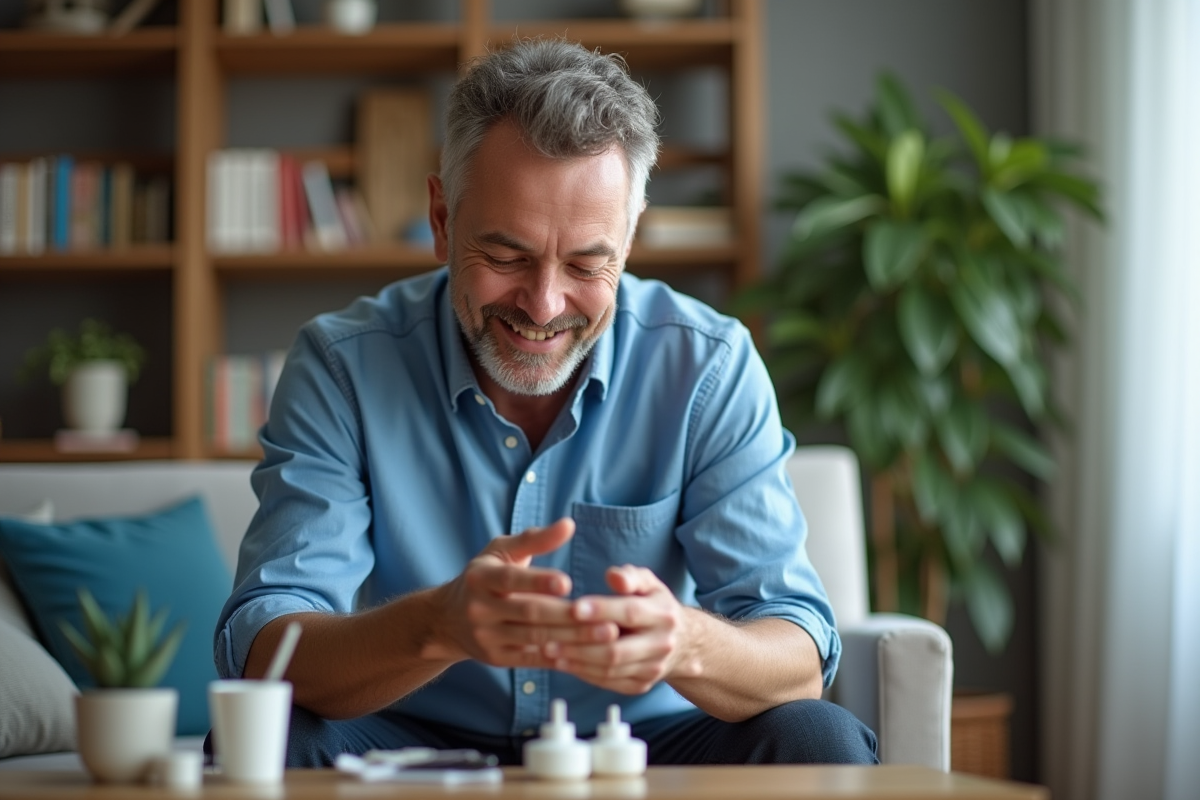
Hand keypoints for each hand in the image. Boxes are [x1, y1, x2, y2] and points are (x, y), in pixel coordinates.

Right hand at [425, 519, 618, 666]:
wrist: (447, 619)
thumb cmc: (484, 576)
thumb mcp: (501, 551)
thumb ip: (535, 538)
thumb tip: (569, 524)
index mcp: (481, 577)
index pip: (511, 579)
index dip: (538, 581)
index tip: (567, 582)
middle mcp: (480, 608)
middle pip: (529, 612)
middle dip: (568, 615)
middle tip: (604, 615)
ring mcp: (487, 636)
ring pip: (535, 637)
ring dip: (573, 638)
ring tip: (607, 634)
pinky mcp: (497, 658)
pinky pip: (532, 659)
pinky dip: (559, 656)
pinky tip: (586, 653)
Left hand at [542, 565, 701, 693]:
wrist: (683, 642)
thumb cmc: (655, 606)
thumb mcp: (649, 584)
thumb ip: (631, 576)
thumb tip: (613, 576)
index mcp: (662, 615)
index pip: (630, 613)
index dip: (602, 610)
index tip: (574, 608)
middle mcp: (660, 644)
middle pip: (617, 650)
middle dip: (580, 646)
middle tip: (549, 639)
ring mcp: (652, 668)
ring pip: (610, 669)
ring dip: (577, 662)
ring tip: (549, 651)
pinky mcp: (641, 685)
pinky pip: (609, 682)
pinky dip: (584, 673)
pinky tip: (564, 663)